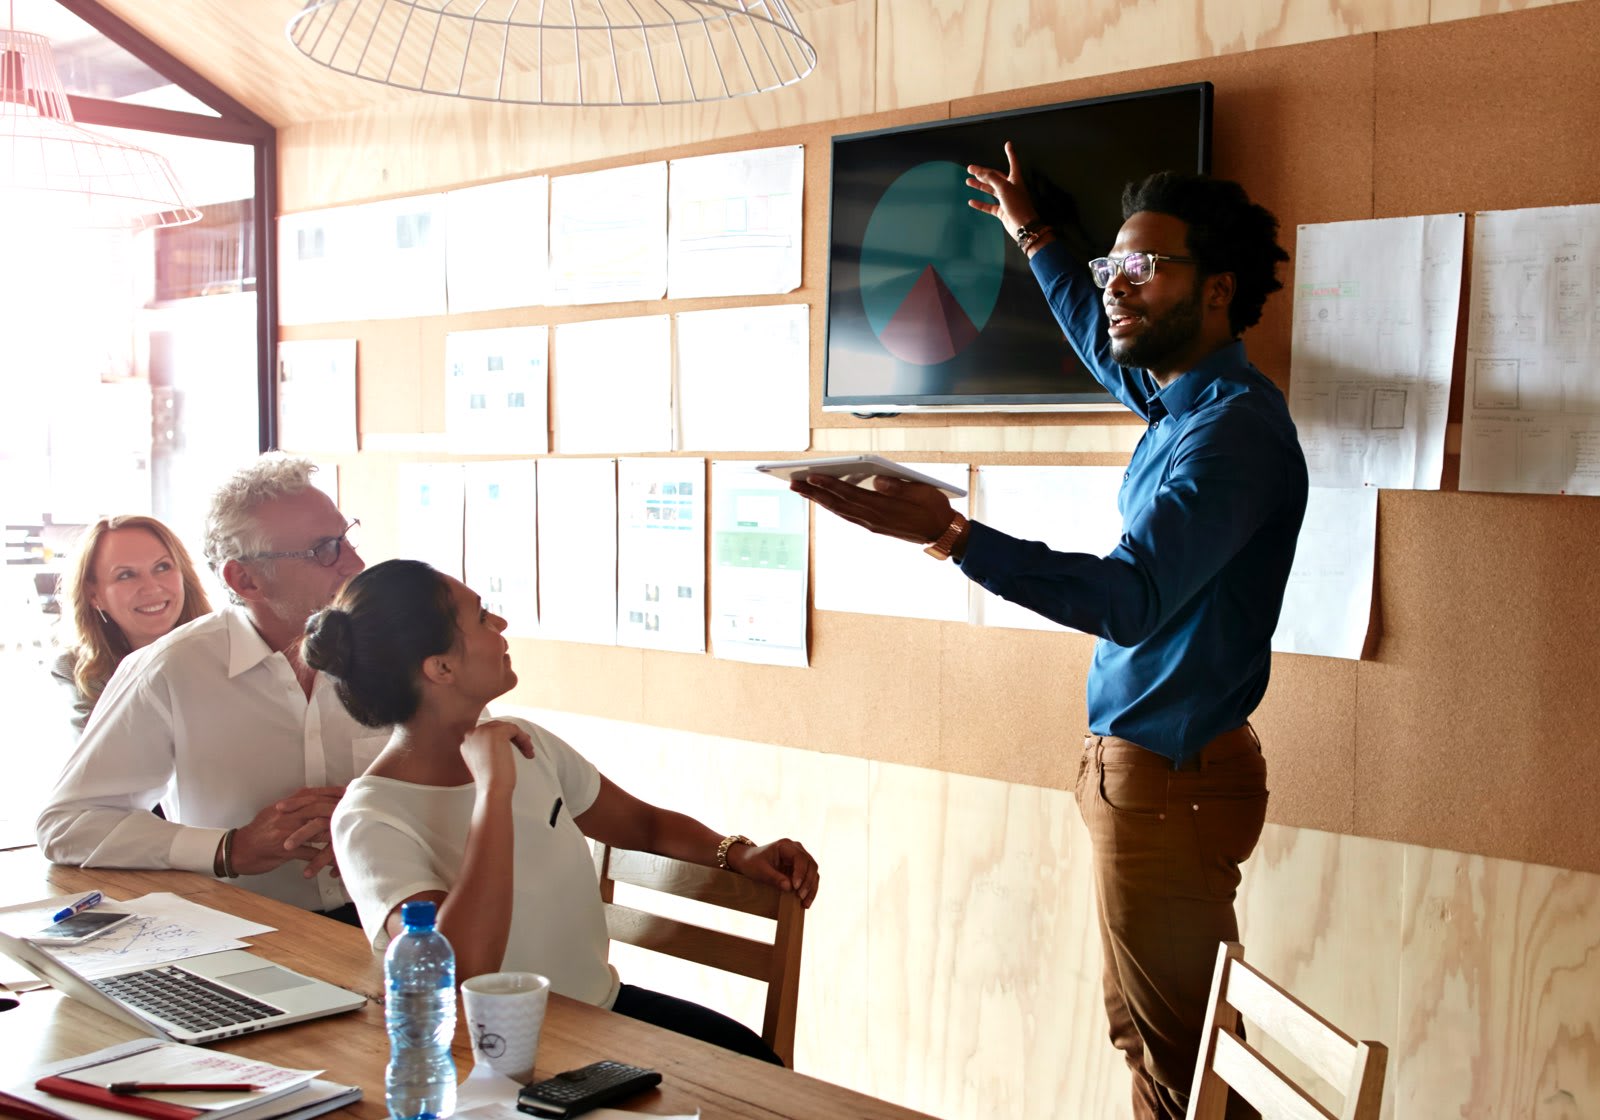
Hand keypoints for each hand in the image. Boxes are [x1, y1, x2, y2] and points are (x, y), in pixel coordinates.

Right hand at [231, 785, 344, 877]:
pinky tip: (333, 860)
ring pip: (316, 829)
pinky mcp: (284, 851)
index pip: (311, 794)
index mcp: (284, 807)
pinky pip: (308, 853)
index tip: (347, 790)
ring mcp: (285, 833)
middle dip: (337, 808)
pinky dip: (321, 858)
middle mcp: (286, 816)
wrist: (237, 850)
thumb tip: (310, 796)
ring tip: (349, 833)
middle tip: (354, 809)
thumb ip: (292, 805)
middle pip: (317, 807)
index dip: (331, 792)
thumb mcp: (273, 813)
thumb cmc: (257, 833)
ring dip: (334, 832)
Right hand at [460, 719, 535, 792]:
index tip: (514, 746)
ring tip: (528, 751)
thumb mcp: (485, 762)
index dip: (503, 738)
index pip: (488, 732)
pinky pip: (515, 729)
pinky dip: (524, 739)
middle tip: (524, 747)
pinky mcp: (496, 732)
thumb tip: (502, 742)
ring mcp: (483, 732)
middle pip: (497, 727)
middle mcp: (472, 734)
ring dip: (520, 739)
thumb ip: (487, 749)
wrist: (492, 789)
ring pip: (507, 727)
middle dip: (513, 737)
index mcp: (468, 742)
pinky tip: (528, 750)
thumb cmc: (491, 782)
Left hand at [727, 838, 819, 907]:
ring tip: (805, 904)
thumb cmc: (752, 863)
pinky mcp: (801, 868)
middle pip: (811, 864)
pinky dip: (809, 890)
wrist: (748, 861)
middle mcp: (796, 849)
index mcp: (786, 846)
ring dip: (811, 888)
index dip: (801, 873)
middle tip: (800, 897)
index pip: (800, 858)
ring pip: (813, 872)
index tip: (795, 887)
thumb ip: (774, 878)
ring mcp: (800, 858)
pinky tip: (805, 902)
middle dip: (808, 882)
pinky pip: (810, 878)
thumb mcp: (760, 871)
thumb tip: (789, 887)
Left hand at [789, 474, 951, 544]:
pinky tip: (825, 499)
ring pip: (840, 511)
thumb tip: (876, 480)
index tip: (811, 475)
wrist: (943, 533)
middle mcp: (873, 519)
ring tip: (801, 489)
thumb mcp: (922, 492)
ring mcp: (872, 524)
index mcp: (884, 508)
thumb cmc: (935, 508)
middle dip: (814, 493)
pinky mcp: (874, 526)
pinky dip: (833, 506)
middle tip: (793, 483)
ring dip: (819, 500)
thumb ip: (898, 487)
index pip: (850, 494)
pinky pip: (848, 515)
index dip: (829, 485)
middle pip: (838, 504)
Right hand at [965, 140, 1039, 232]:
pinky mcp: (1002, 211)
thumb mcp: (1004, 187)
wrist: (1024, 226)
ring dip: (979, 185)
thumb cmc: (1017, 205)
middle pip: (995, 177)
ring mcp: (1006, 200)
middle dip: (983, 172)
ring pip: (990, 190)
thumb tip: (981, 171)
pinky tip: (972, 201)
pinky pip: (989, 206)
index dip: (1010, 153)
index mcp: (1015, 179)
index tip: (1008, 144)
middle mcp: (1010, 188)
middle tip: (970, 169)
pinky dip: (980, 204)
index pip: (1013, 162)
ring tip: (968, 181)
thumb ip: (992, 178)